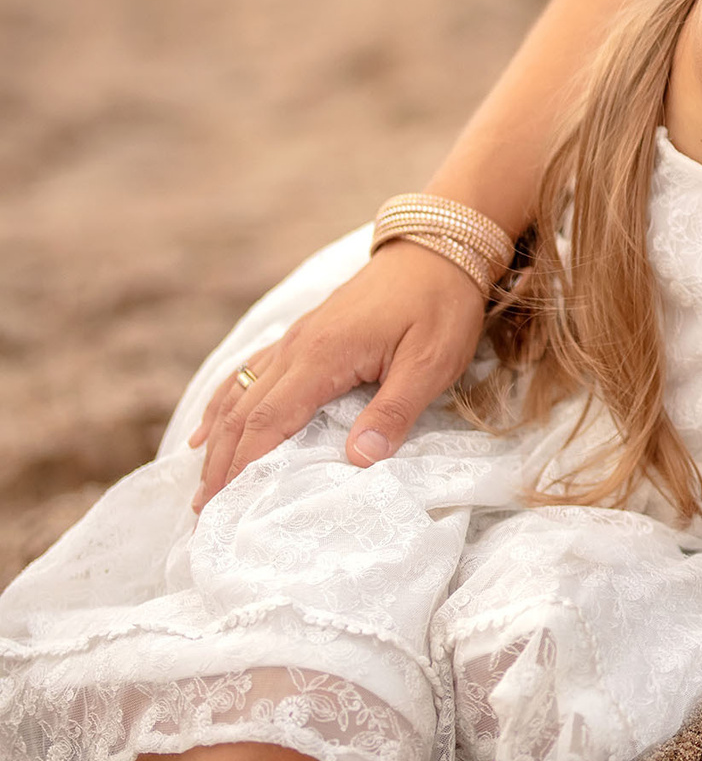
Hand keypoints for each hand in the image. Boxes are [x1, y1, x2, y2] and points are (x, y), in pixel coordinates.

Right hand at [188, 239, 486, 508]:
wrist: (441, 247)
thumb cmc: (441, 305)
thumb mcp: (431, 363)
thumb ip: (394, 411)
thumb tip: (358, 461)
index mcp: (321, 357)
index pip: (267, 422)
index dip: (241, 467)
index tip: (222, 507)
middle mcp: (296, 347)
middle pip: (243, 414)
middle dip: (220, 465)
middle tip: (203, 513)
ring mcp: (297, 338)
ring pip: (240, 393)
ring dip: (217, 440)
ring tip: (202, 485)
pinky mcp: (306, 333)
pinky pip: (251, 372)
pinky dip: (224, 404)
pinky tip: (210, 428)